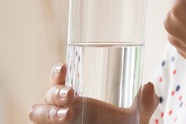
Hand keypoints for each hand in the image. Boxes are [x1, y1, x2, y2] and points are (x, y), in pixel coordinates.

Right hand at [28, 63, 158, 123]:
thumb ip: (145, 104)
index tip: (65, 67)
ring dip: (47, 112)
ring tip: (67, 115)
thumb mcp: (136, 118)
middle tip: (72, 95)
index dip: (57, 72)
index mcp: (77, 100)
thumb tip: (148, 85)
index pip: (58, 81)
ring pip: (37, 113)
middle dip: (55, 93)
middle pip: (47, 97)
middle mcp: (63, 111)